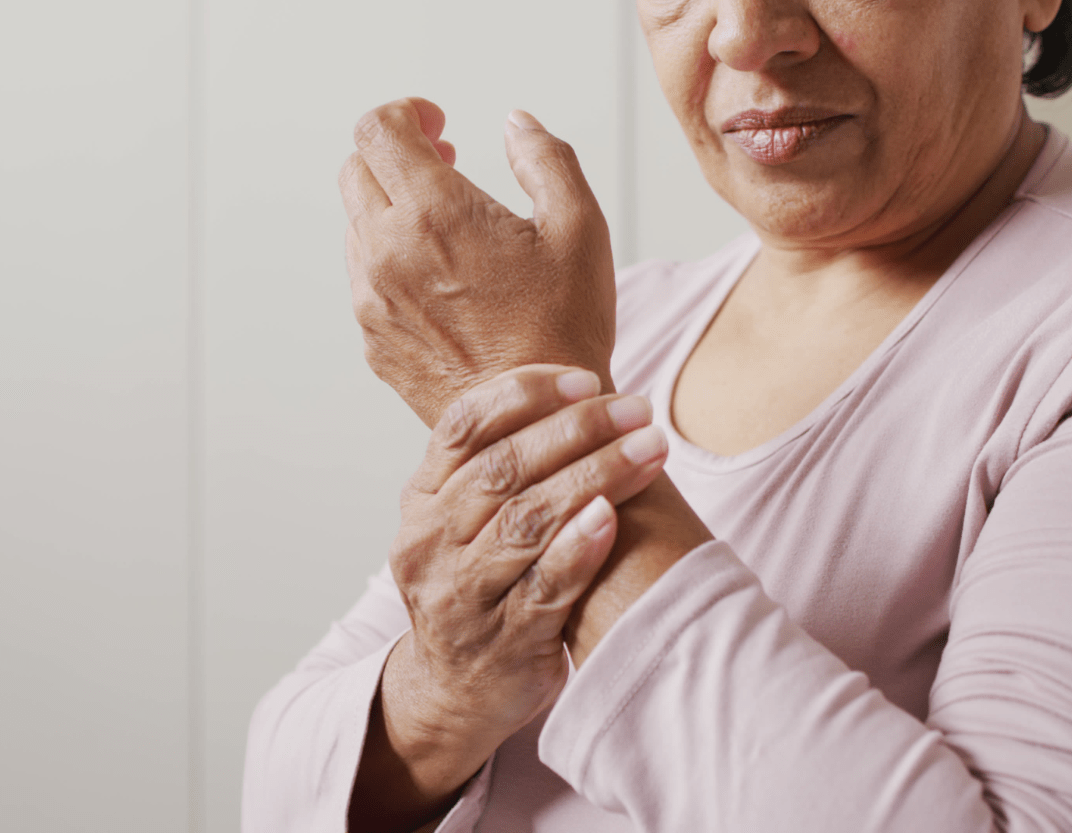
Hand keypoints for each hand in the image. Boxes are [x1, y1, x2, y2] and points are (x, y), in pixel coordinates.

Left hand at [339, 97, 616, 426]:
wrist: (538, 425)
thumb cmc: (564, 328)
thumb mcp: (580, 227)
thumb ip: (545, 157)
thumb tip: (515, 124)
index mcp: (434, 213)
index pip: (378, 130)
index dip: (406, 113)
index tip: (438, 125)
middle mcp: (387, 253)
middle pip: (357, 171)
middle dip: (397, 156)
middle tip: (444, 165)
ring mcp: (372, 301)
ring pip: (357, 226)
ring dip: (392, 209)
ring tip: (447, 228)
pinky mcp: (373, 341)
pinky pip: (365, 280)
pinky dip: (391, 261)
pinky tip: (441, 280)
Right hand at [349, 365, 668, 829]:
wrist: (454, 692)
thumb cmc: (480, 585)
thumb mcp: (463, 521)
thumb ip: (501, 464)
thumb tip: (580, 391)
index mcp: (422, 500)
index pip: (463, 426)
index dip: (525, 394)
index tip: (586, 379)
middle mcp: (432, 543)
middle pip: (502, 468)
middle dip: (576, 429)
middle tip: (637, 409)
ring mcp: (464, 595)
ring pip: (526, 520)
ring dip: (594, 476)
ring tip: (649, 449)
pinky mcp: (505, 641)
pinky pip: (544, 585)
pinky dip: (579, 547)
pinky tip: (613, 517)